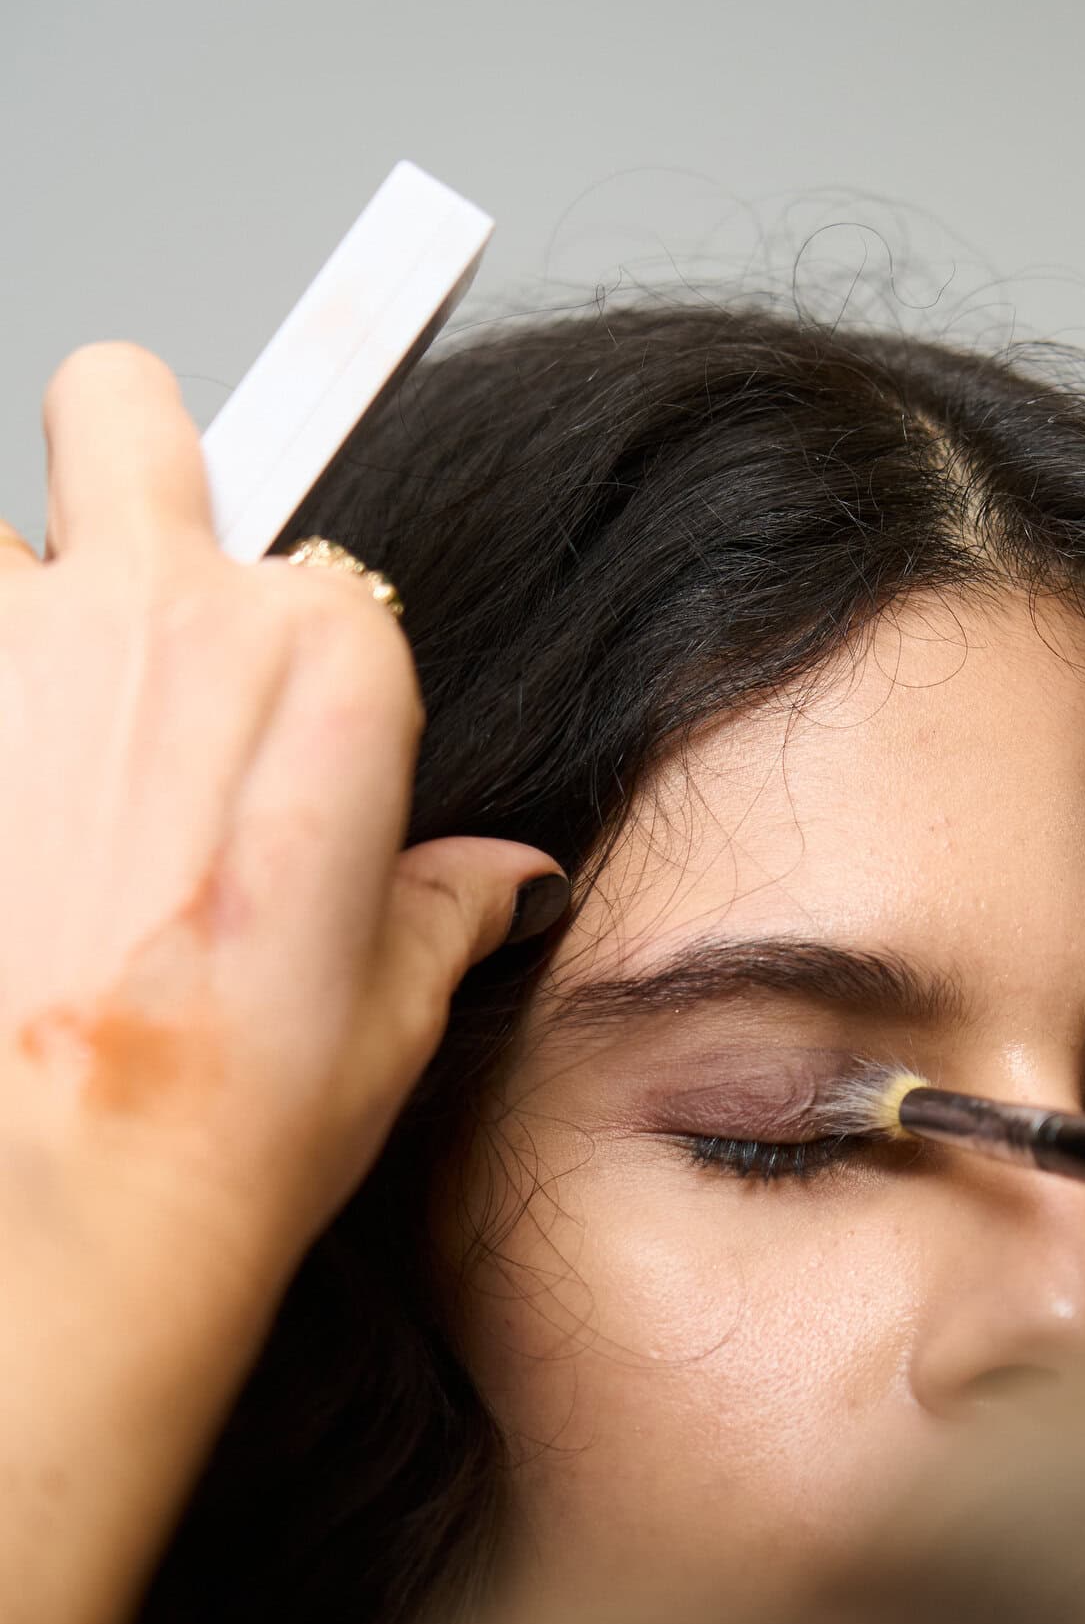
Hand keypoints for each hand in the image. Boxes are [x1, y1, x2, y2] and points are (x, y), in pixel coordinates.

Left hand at [0, 342, 565, 1282]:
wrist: (63, 1215)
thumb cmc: (232, 1121)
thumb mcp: (383, 1014)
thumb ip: (441, 906)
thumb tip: (497, 885)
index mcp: (322, 667)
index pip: (310, 566)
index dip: (281, 655)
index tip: (254, 738)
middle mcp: (159, 612)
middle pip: (126, 408)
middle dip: (126, 470)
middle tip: (114, 617)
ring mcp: (8, 642)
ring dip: (3, 614)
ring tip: (23, 758)